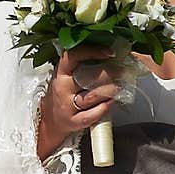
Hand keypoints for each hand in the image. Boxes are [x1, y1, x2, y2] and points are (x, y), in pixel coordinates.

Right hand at [37, 45, 124, 159]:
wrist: (52, 120)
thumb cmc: (65, 94)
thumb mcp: (68, 77)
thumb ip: (84, 66)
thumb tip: (110, 55)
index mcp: (61, 73)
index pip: (72, 57)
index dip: (92, 52)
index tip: (109, 52)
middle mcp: (63, 89)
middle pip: (87, 78)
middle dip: (109, 73)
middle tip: (122, 71)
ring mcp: (68, 106)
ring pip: (93, 96)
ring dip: (110, 90)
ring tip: (119, 86)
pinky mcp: (74, 121)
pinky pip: (93, 114)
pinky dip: (105, 107)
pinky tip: (112, 101)